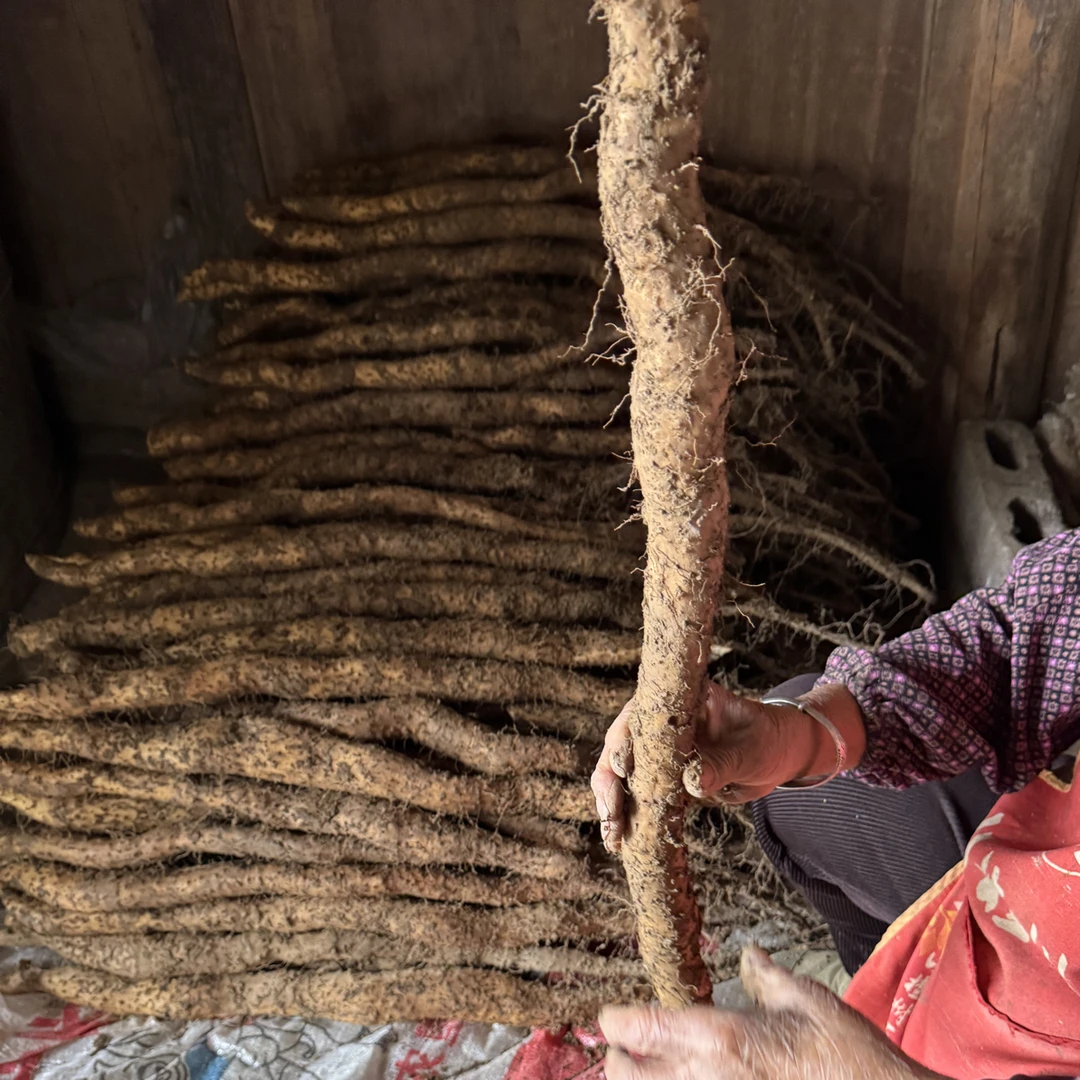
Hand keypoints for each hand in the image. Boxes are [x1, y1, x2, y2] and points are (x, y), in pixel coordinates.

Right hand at [591, 683, 817, 852]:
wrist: (777, 756)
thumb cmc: (764, 738)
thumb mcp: (746, 749)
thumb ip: (720, 763)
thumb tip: (693, 783)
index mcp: (674, 701)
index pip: (638, 716)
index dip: (624, 741)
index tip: (624, 768)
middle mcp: (658, 725)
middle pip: (620, 748)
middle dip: (609, 782)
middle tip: (611, 813)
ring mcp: (658, 753)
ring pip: (622, 777)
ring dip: (614, 806)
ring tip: (613, 836)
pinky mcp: (663, 779)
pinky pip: (640, 798)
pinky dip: (631, 818)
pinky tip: (622, 841)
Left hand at [600, 947, 944, 1079]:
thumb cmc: (851, 1058)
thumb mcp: (811, 1002)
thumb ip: (769, 978)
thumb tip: (749, 955)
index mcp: (722, 1039)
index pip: (640, 1029)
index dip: (617, 1021)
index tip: (612, 1016)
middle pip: (625, 1077)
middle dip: (621, 1061)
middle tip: (630, 1050)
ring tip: (656, 1072)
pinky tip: (692, 1078)